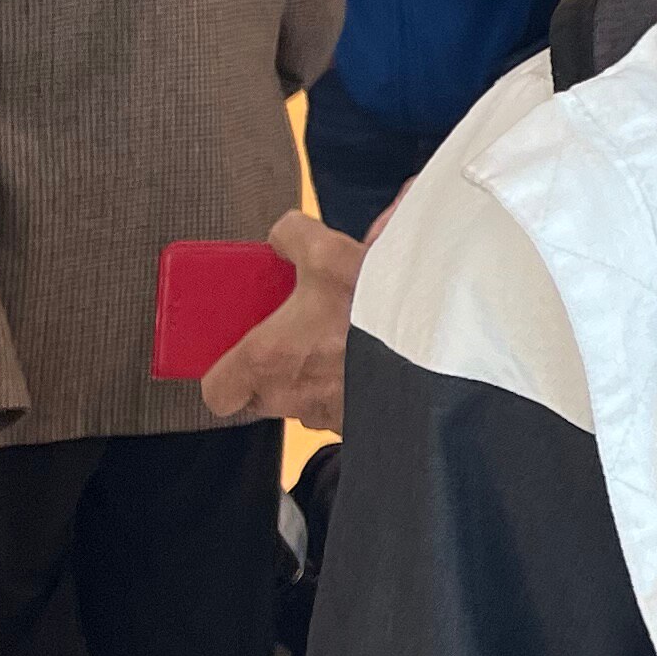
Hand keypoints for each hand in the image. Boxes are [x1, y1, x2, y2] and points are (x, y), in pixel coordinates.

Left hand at [201, 207, 365, 426]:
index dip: (224, 374)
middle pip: (265, 397)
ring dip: (318, 378)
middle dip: (277, 369)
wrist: (438, 338)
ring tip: (343, 343)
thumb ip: (291, 237)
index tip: (239, 352)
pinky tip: (373, 356)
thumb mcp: (327, 251)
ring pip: (308, 402)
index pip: (218, 392)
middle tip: (296, 338)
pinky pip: (348, 407)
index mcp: (267, 359)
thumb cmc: (374, 305)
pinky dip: (355, 385)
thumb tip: (284, 234)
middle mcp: (293, 396)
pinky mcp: (365, 421)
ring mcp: (330, 414)